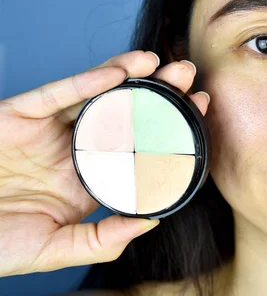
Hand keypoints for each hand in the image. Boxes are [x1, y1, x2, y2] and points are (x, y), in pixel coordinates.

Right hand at [0, 51, 210, 276]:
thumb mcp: (52, 249)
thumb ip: (100, 240)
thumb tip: (148, 221)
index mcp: (88, 178)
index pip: (135, 148)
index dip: (166, 131)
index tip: (197, 114)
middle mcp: (75, 148)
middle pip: (123, 115)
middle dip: (157, 95)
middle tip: (189, 79)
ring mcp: (49, 129)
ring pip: (96, 96)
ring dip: (130, 77)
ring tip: (162, 65)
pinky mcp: (21, 114)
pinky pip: (56, 94)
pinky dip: (86, 82)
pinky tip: (117, 73)